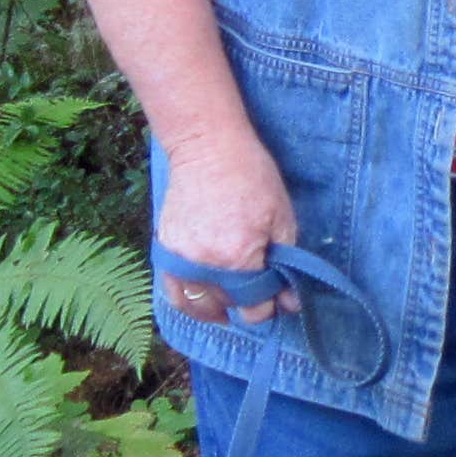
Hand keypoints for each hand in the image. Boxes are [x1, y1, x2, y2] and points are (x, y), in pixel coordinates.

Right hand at [156, 133, 297, 327]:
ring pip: (198, 306)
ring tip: (230, 305)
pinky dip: (188, 304)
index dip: (269, 306)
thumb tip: (290, 301)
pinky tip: (204, 302)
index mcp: (238, 259)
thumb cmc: (251, 176)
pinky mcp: (165, 251)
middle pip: (228, 306)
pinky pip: (173, 293)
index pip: (254, 309)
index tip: (277, 296)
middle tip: (258, 289)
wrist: (207, 148)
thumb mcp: (282, 216)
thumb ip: (287, 263)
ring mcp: (180, 260)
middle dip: (247, 303)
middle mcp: (205, 265)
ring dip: (217, 308)